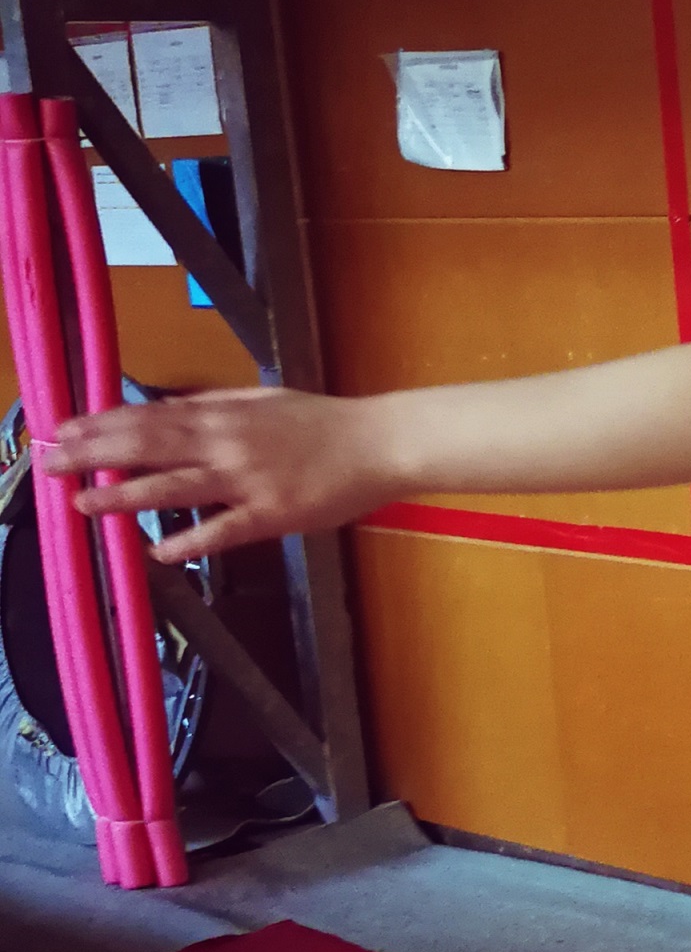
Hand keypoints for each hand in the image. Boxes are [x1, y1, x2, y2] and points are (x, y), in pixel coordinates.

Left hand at [40, 386, 399, 562]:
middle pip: (148, 446)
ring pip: (175, 485)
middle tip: (51, 464)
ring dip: (125, 495)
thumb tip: (160, 410)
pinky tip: (157, 551)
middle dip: (95, 454)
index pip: (148, 417)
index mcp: (222, 416)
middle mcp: (227, 444)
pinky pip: (225, 530)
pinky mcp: (274, 514)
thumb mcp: (261, 401)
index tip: (62, 430)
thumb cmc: (323, 423)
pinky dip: (190, 539)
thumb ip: (211, 407)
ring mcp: (248, 480)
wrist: (379, 443)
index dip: (101, 423)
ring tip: (84, 503)